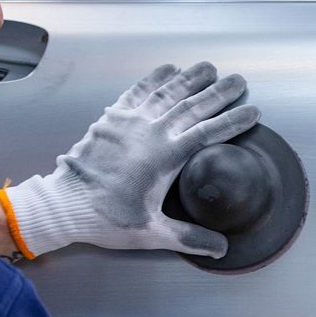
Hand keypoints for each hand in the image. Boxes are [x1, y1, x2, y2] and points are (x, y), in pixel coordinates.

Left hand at [1, 62, 259, 258]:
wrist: (63, 204)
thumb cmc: (106, 219)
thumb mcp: (153, 232)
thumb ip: (190, 238)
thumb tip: (221, 249)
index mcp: (165, 158)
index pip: (209, 132)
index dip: (233, 121)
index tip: (252, 112)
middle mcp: (150, 133)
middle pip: (192, 105)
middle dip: (218, 92)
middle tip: (238, 81)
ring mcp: (129, 121)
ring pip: (167, 92)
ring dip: (190, 78)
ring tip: (209, 68)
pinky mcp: (112, 117)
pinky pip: (138, 90)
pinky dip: (154, 78)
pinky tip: (168, 69)